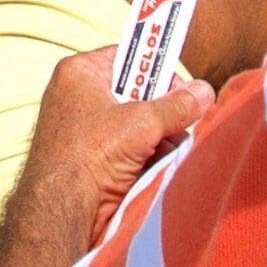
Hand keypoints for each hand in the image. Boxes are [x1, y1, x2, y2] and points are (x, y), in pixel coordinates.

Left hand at [13, 47, 213, 249]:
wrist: (62, 209)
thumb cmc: (90, 154)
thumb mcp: (142, 123)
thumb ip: (176, 106)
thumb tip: (205, 92)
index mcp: (80, 74)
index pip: (128, 56)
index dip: (156, 69)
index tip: (180, 86)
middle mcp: (80, 98)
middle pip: (138, 93)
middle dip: (162, 112)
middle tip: (178, 122)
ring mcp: (87, 131)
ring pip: (140, 125)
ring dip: (160, 138)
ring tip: (167, 150)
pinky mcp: (95, 160)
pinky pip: (132, 149)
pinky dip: (149, 158)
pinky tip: (156, 168)